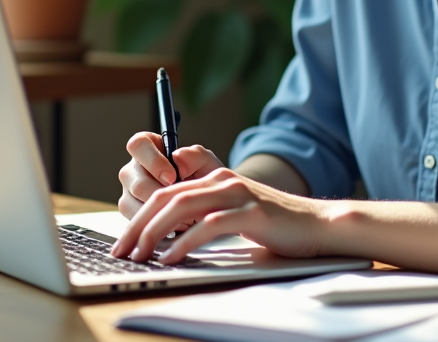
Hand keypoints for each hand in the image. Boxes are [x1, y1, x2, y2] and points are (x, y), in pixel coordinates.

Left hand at [110, 167, 326, 264]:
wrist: (317, 223)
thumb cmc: (276, 226)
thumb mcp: (235, 216)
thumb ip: (206, 219)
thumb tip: (168, 243)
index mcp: (215, 179)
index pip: (166, 193)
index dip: (140, 216)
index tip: (123, 242)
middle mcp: (222, 181)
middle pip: (167, 197)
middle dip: (138, 225)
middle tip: (121, 250)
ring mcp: (237, 194)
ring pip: (182, 207)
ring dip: (154, 232)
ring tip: (139, 255)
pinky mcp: (250, 212)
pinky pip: (208, 225)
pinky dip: (185, 241)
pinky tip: (171, 257)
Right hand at [117, 132, 223, 221]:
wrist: (206, 205)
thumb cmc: (203, 180)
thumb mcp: (207, 164)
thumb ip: (196, 156)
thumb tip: (178, 157)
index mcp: (149, 147)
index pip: (138, 145)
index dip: (153, 161)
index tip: (172, 176)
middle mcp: (133, 168)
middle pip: (129, 176)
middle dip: (155, 191)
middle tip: (178, 200)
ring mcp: (128, 191)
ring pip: (128, 201)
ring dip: (156, 211)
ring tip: (182, 214)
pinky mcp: (130, 212)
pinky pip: (134, 221)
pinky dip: (156, 226)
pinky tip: (176, 225)